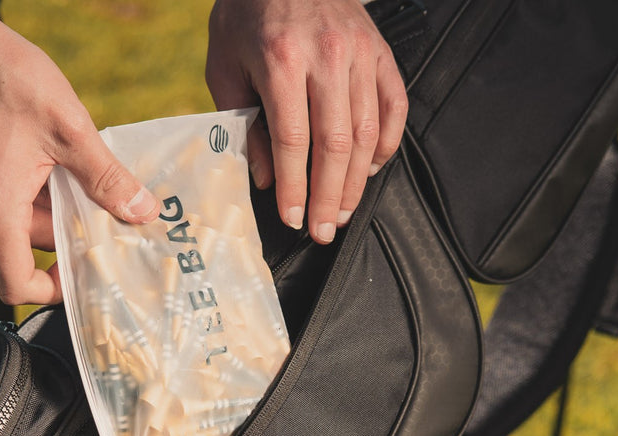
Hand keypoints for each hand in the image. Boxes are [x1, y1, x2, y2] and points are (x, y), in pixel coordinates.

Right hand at [0, 1, 159, 305]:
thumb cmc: (0, 76)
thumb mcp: (70, 129)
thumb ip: (107, 179)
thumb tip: (142, 212)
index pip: (16, 284)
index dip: (51, 290)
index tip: (79, 275)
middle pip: (23, 247)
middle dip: (60, 227)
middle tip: (92, 198)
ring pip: (10, 223)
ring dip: (42, 205)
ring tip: (60, 165)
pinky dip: (20, 191)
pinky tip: (36, 157)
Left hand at [206, 0, 407, 242]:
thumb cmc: (247, 15)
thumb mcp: (225, 66)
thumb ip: (242, 123)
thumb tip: (265, 178)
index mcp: (281, 60)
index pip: (292, 141)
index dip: (294, 188)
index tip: (292, 219)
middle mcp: (326, 56)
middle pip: (335, 145)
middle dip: (328, 197)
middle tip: (321, 231)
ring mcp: (359, 53)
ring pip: (366, 133)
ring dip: (356, 182)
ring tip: (342, 212)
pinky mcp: (380, 51)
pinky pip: (393, 107)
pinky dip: (385, 145)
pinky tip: (369, 172)